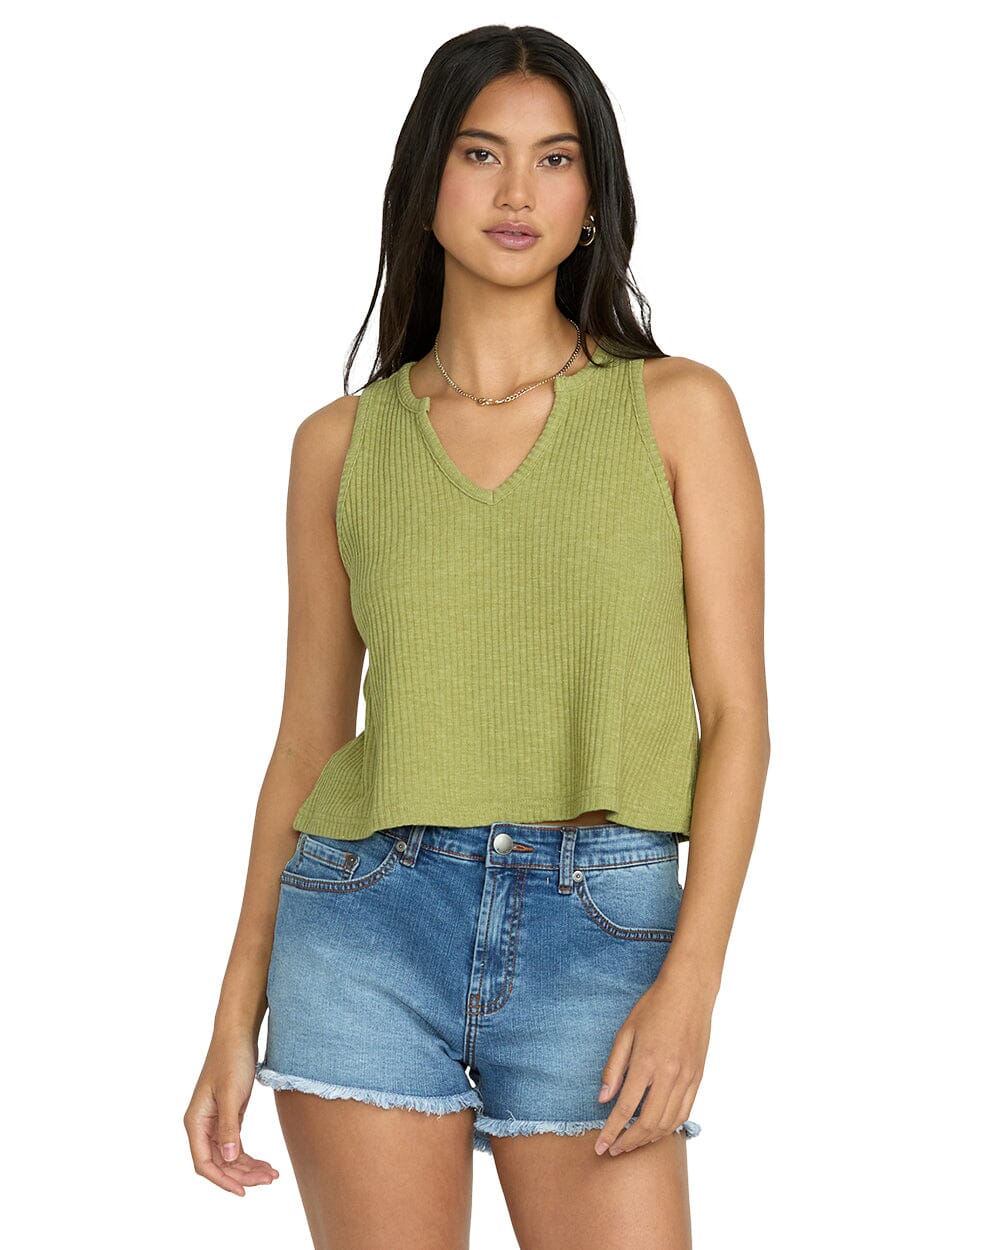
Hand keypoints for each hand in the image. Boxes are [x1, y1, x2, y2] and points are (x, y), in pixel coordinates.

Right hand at [183, 1033, 279, 1195]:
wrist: (238, 1035)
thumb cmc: (231, 1060)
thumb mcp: (231, 1093)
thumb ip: (229, 1126)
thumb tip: (228, 1159)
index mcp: (196, 1122)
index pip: (203, 1163)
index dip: (222, 1180)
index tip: (243, 1191)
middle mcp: (202, 1125)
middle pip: (219, 1163)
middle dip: (242, 1175)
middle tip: (268, 1179)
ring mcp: (216, 1122)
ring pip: (229, 1157)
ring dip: (248, 1168)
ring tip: (272, 1175)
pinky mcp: (229, 1116)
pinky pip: (236, 1145)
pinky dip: (249, 1156)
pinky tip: (265, 1163)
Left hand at [594, 970, 713, 1156]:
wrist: (689, 992)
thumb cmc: (653, 1007)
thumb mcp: (626, 1032)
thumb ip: (614, 1067)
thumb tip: (603, 1099)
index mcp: (647, 1062)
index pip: (626, 1108)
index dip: (611, 1131)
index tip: (600, 1146)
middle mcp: (669, 1075)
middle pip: (647, 1123)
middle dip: (628, 1142)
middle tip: (613, 1150)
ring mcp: (687, 1078)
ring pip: (668, 1123)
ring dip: (648, 1139)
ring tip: (631, 1144)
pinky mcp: (697, 1078)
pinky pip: (684, 1112)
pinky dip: (668, 1127)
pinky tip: (655, 1130)